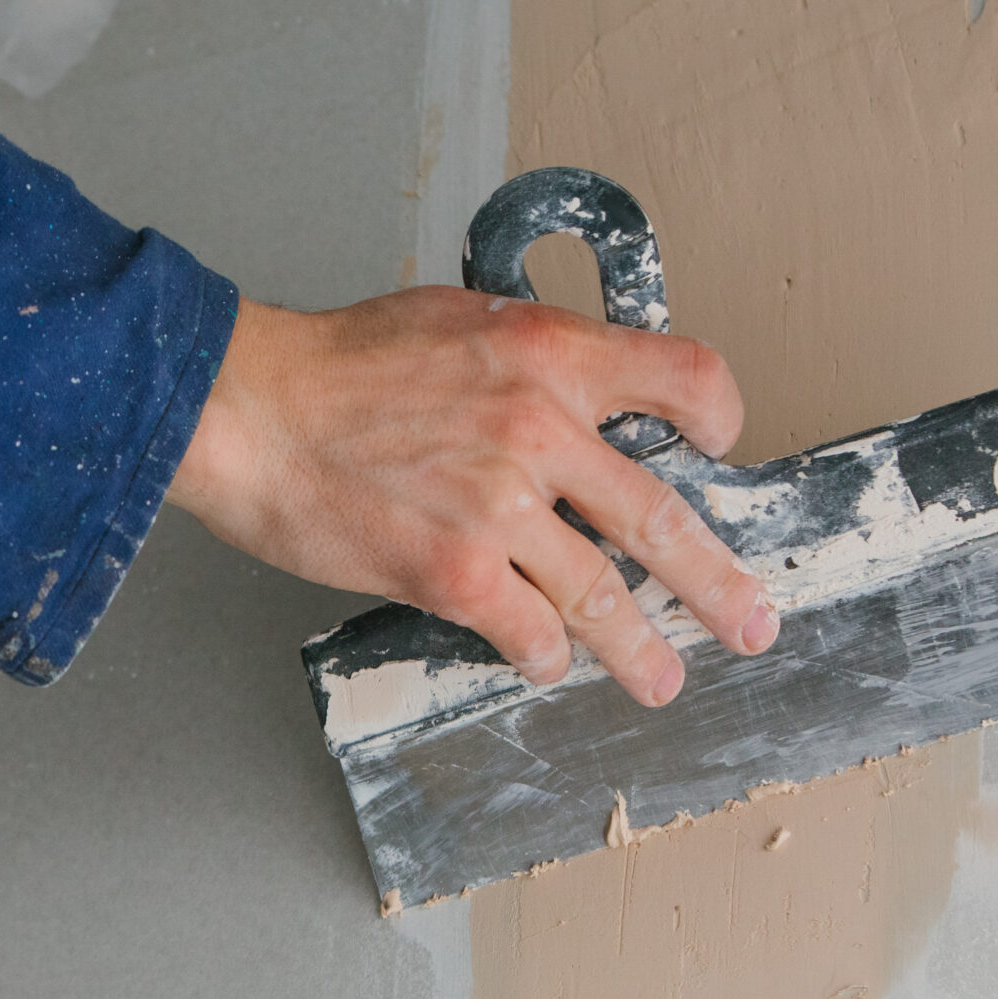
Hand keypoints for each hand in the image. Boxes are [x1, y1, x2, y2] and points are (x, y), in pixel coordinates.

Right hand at [170, 291, 778, 701]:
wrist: (248, 410)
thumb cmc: (331, 365)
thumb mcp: (451, 320)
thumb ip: (523, 358)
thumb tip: (564, 396)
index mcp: (546, 351)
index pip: (682, 375)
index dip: (715, 418)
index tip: (719, 447)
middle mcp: (539, 427)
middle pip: (663, 517)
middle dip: (716, 584)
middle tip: (749, 620)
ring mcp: (500, 506)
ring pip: (605, 596)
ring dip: (641, 650)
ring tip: (661, 678)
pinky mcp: (454, 573)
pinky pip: (531, 631)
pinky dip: (545, 654)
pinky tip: (544, 661)